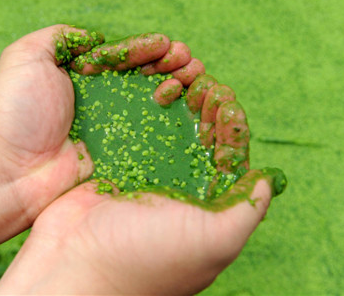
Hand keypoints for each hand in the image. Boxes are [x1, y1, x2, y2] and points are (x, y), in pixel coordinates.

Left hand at [0, 25, 172, 221]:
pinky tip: (189, 102)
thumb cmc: (14, 111)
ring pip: (156, 100)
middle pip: (145, 74)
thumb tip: (95, 36)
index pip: (123, 54)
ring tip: (192, 74)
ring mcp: (115, 127)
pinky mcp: (123, 153)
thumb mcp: (25, 56)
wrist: (9, 169)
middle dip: (169, 61)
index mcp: (82, 75)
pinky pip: (155, 133)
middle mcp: (102, 98)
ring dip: (179, 83)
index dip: (145, 47)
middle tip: (184, 59)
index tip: (163, 44)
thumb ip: (59, 36)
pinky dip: (176, 116)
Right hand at [0, 42, 286, 294]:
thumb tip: (268, 178)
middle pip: (199, 136)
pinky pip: (135, 126)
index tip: (223, 101)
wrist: (75, 267)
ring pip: (168, 126)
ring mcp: (145, 173)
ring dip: (177, 100)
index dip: (229, 125)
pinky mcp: (114, 163)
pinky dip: (144, 103)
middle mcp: (178, 188)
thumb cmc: (147, 258)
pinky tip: (148, 86)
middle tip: (201, 84)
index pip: (228, 155)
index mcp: (206, 205)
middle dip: (205, 107)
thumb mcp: (213, 241)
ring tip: (177, 77)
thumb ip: (246, 209)